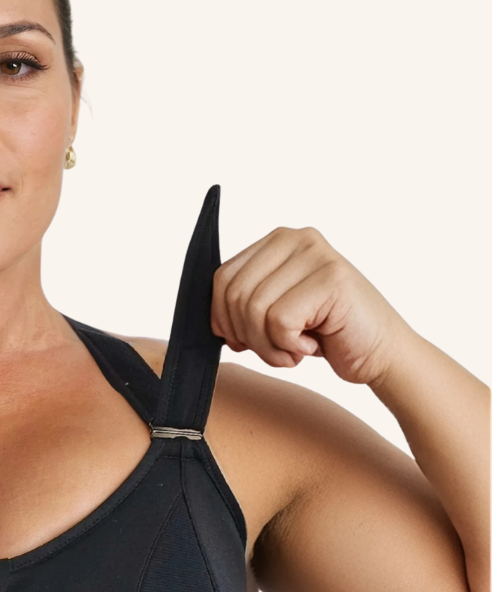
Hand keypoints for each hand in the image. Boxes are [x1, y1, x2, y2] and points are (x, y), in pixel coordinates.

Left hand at [211, 226, 403, 384]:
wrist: (380, 353)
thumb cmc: (325, 333)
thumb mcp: (273, 311)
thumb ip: (242, 303)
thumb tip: (212, 321)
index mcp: (276, 241)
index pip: (222, 278)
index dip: (222, 318)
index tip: (242, 340)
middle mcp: (296, 238)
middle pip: (235, 294)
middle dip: (246, 335)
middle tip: (274, 350)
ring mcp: (316, 254)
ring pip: (254, 309)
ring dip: (268, 346)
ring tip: (293, 350)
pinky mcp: (331, 279)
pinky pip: (280, 321)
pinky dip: (288, 347)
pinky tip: (311, 346)